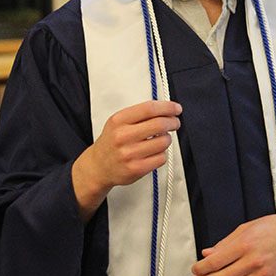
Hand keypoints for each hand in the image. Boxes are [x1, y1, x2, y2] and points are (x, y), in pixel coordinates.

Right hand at [72, 100, 181, 219]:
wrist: (99, 166)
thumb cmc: (112, 142)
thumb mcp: (119, 122)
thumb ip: (140, 114)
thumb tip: (167, 109)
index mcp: (119, 120)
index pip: (149, 108)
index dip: (167, 107)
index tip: (176, 108)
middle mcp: (122, 136)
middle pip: (160, 124)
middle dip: (173, 122)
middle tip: (175, 123)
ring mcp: (129, 154)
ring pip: (164, 141)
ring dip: (167, 139)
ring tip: (160, 139)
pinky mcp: (136, 169)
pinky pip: (161, 158)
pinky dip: (162, 154)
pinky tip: (154, 152)